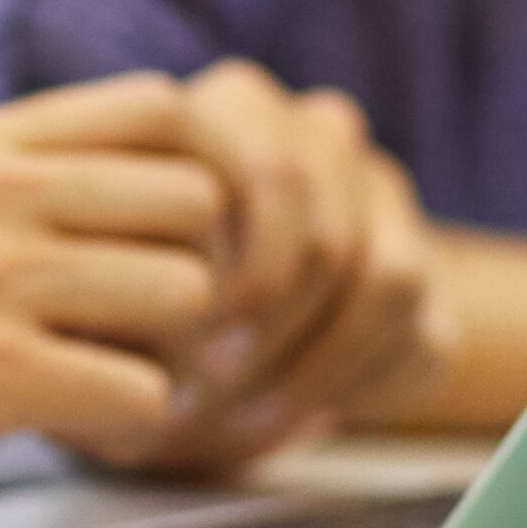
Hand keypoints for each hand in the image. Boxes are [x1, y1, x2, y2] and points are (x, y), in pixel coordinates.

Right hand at [0, 74, 221, 527]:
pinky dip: (127, 428)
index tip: (168, 248)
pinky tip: (73, 430)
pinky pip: (141, 393)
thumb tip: (162, 181)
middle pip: (198, 199)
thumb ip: (17, 180)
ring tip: (108, 383)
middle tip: (153, 335)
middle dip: (201, 277)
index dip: (200, 177)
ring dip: (172, 358)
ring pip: (186, 293)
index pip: (161, 104)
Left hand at [97, 64, 446, 474]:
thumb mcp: (96, 280)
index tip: (188, 351)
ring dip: (317, 369)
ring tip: (244, 421)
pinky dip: (360, 392)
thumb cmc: (121, 300)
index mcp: (236, 107)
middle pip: (326, 231)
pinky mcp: (430, 281)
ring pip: (390, 281)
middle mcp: (319, 136)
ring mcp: (384, 202)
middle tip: (209, 390)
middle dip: (268, 329)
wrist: (186, 337)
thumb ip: (118, 282)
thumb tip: (154, 330)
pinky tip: (292, 420)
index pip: (270, 175)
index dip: (238, 276)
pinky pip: (425, 339)